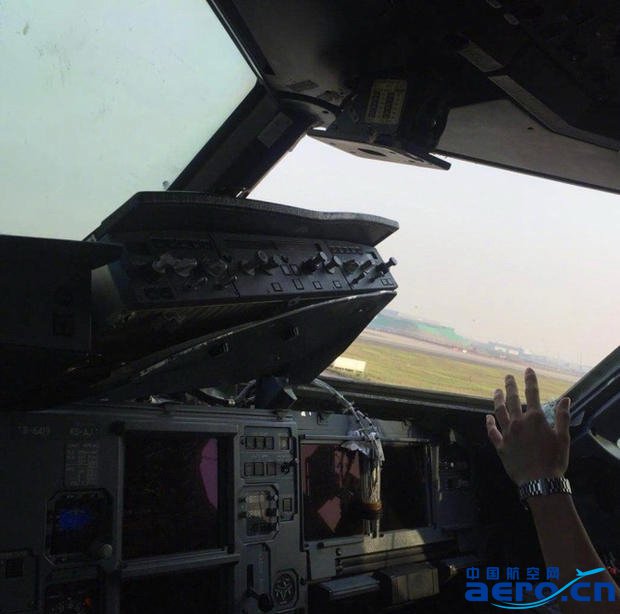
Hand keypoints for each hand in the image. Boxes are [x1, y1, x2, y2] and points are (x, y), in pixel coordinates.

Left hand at [486, 368, 570, 484]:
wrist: (540, 481)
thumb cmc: (554, 460)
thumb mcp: (563, 437)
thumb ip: (563, 416)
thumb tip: (566, 399)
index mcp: (535, 419)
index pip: (532, 394)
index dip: (530, 380)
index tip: (527, 370)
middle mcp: (518, 422)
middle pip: (512, 400)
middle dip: (510, 386)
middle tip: (507, 376)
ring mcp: (507, 433)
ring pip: (499, 412)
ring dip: (497, 400)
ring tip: (496, 391)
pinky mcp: (500, 446)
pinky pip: (492, 432)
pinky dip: (489, 424)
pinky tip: (487, 417)